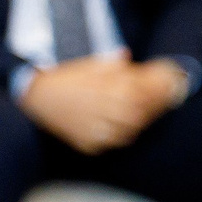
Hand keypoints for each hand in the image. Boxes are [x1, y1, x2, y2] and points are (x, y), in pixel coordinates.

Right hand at [18, 53, 166, 154]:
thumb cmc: (66, 78)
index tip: (164, 87)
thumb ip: (114, 65)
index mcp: (108, 90)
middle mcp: (104, 112)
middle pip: (139, 115)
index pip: (143, 95)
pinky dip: (120, 136)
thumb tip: (128, 57)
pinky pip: (111, 143)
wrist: (37, 96)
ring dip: (137, 124)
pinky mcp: (87, 143)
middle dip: (150, 109)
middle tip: (154, 102)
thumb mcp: (91, 65)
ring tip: (137, 114)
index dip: (156, 92)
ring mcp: (95, 131)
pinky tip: (120, 126)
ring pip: (128, 132)